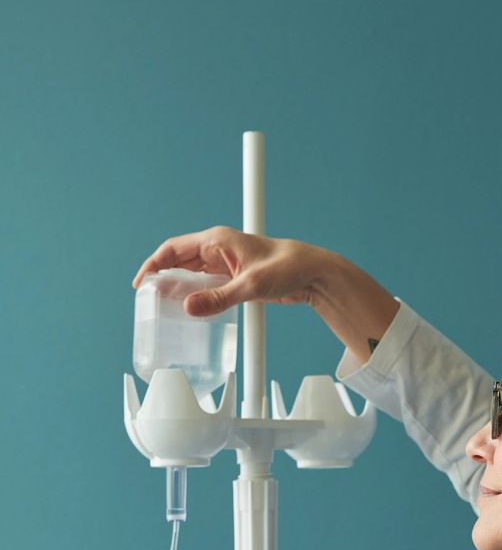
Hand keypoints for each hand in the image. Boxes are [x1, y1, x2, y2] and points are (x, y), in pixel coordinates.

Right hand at [132, 225, 331, 318]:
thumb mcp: (251, 286)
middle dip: (161, 278)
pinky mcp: (233, 278)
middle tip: (148, 300)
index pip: (173, 249)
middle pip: (178, 262)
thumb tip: (188, 308)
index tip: (141, 283)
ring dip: (177, 288)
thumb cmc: (287, 267)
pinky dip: (194, 295)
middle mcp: (217, 249)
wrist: (312, 273)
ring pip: (191, 275)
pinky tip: (190, 309)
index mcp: (216, 240)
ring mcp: (225, 264)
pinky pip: (206, 285)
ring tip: (163, 307)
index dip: (153, 264)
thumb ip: (219, 299)